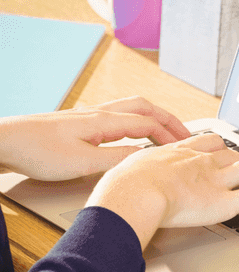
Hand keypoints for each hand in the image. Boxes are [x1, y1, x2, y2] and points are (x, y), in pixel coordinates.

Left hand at [0, 96, 190, 180]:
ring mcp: (88, 117)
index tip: (187, 146)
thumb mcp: (83, 162)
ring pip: (131, 110)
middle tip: (185, 134)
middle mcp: (98, 114)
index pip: (148, 124)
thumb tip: (145, 159)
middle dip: (168, 120)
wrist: (6, 141)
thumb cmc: (37, 151)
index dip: (171, 135)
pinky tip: (132, 136)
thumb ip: (117, 159)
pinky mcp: (79, 124)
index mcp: (104, 121)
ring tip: (165, 133)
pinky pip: (118, 117)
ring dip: (153, 119)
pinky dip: (136, 123)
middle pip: (144, 108)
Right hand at [87, 132, 238, 250]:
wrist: (131, 194)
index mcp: (177, 152)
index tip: (226, 151)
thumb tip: (121, 192)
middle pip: (233, 153)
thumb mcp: (126, 173)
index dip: (221, 147)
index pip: (207, 142)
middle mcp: (201, 160)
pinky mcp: (226, 200)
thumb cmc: (121, 189)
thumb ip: (134, 179)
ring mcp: (216, 178)